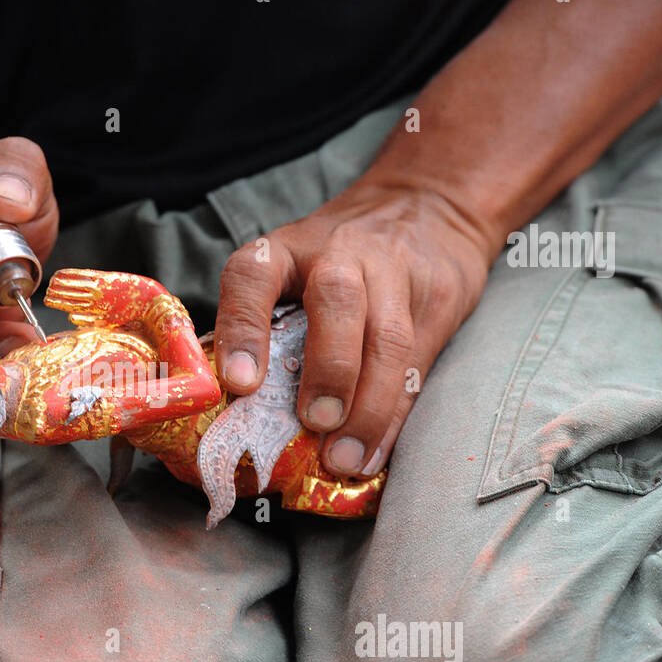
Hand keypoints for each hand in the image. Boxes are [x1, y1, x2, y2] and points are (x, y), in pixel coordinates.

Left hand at [213, 180, 498, 477]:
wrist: (426, 204)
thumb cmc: (335, 256)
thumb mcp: (290, 267)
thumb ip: (262, 323)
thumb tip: (224, 405)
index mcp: (285, 250)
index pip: (253, 276)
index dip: (242, 328)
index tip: (240, 384)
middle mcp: (339, 254)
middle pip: (337, 301)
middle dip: (328, 368)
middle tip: (315, 422)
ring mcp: (394, 274)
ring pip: (386, 338)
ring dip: (367, 407)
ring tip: (344, 457)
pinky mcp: (437, 300)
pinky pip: (417, 364)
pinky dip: (396, 414)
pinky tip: (376, 452)